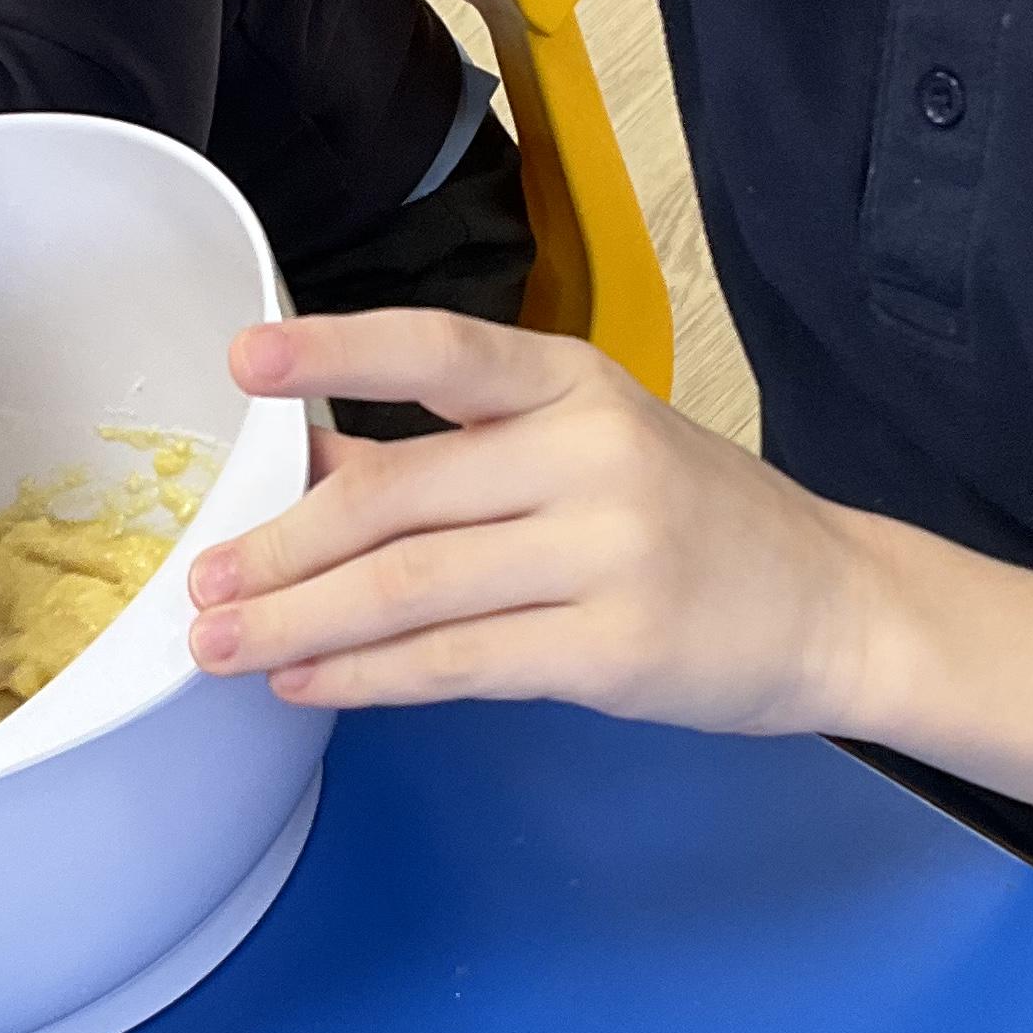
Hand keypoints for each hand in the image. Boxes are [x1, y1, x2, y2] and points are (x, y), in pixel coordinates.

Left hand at [184, 313, 884, 731]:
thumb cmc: (689, 520)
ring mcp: (608, 553)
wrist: (831, 604)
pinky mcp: (613, 650)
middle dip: (281, 546)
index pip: (441, 350)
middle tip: (200, 584)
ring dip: (299, 620)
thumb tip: (301, 464)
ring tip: (221, 646)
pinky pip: (457, 664)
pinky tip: (304, 682)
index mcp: (574, 384)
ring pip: (412, 587)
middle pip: (397, 495)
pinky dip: (366, 678)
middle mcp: (590, 455)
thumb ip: (448, 455)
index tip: (245, 362)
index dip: (337, 350)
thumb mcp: (582, 449)